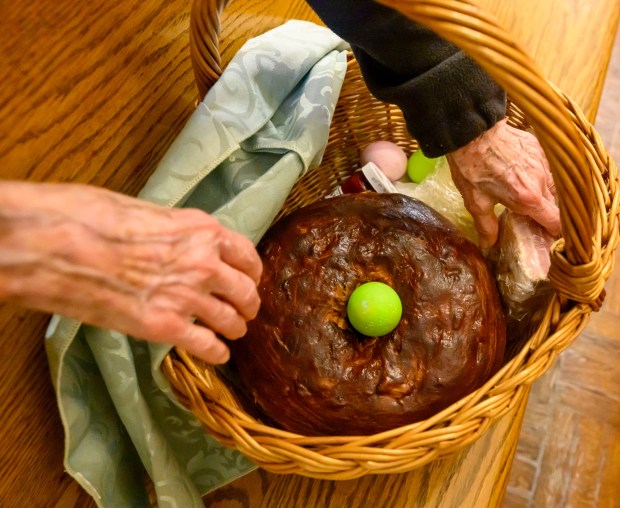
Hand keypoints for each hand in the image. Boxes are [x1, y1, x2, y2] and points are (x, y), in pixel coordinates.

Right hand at [0, 181, 261, 363]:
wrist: (62, 245)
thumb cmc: (94, 217)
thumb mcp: (147, 211)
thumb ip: (174, 231)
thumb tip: (176, 239)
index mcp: (203, 230)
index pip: (247, 256)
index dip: (252, 273)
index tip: (250, 280)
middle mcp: (205, 264)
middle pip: (245, 292)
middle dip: (248, 304)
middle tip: (245, 312)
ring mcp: (188, 297)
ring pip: (231, 320)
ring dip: (236, 329)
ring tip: (233, 333)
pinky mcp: (166, 327)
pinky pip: (206, 345)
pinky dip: (216, 352)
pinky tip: (217, 355)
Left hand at [446, 118, 560, 247]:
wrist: (473, 134)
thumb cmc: (472, 170)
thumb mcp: (476, 202)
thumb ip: (486, 226)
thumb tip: (489, 244)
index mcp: (528, 198)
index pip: (555, 221)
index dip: (554, 231)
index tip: (548, 235)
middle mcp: (542, 181)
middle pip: (556, 204)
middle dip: (548, 213)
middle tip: (535, 218)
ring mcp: (543, 162)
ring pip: (554, 185)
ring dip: (546, 194)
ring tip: (530, 197)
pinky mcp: (539, 148)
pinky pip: (546, 167)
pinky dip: (540, 175)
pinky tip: (525, 176)